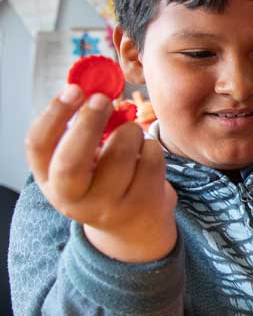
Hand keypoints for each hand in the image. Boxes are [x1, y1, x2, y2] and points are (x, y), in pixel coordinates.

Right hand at [26, 85, 176, 263]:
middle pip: (72, 161)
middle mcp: (72, 199)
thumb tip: (91, 90)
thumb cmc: (103, 180)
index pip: (38, 146)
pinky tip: (145, 152)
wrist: (134, 226)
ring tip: (129, 131)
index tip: (74, 90)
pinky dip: (151, 146)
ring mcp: (107, 206)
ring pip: (120, 155)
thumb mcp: (82, 162)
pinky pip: (150, 161)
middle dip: (88, 123)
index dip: (54, 114)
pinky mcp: (141, 206)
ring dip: (129, 131)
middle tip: (102, 99)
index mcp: (49, 179)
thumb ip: (80, 131)